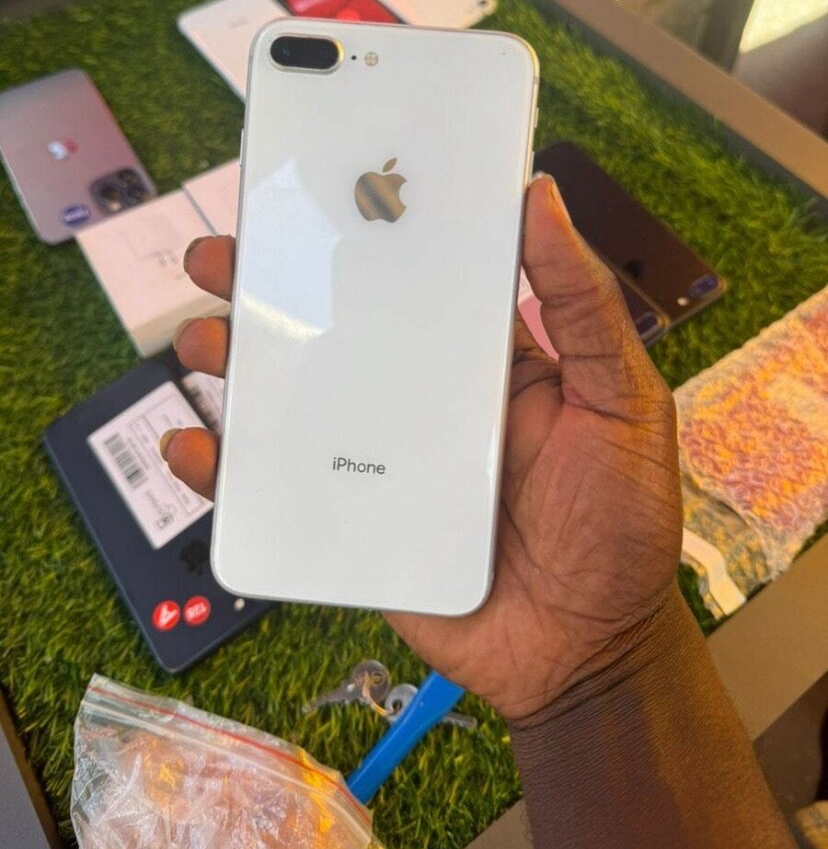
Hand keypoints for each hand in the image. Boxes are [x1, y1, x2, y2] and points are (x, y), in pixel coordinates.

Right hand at [164, 176, 681, 720]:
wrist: (589, 651)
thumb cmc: (619, 521)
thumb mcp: (622, 399)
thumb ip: (584, 306)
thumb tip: (541, 197)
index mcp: (478, 361)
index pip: (407, 283)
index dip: (354, 242)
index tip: (306, 201)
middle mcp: (421, 402)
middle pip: (332, 333)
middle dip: (268, 292)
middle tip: (219, 258)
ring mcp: (381, 463)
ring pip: (293, 403)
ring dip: (236, 366)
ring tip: (200, 339)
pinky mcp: (355, 524)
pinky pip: (278, 493)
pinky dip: (229, 470)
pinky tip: (197, 447)